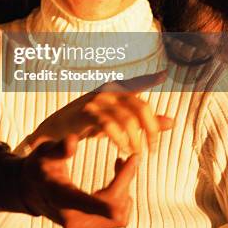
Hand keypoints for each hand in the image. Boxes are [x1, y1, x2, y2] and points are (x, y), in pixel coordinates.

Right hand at [21, 135, 137, 227]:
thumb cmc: (38, 166)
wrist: (28, 190)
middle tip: (131, 157)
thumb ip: (59, 148)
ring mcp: (81, 227)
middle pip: (115, 208)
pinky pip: (115, 218)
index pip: (99, 204)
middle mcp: (73, 220)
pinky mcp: (87, 227)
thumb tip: (73, 141)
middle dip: (126, 181)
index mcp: (62, 199)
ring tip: (121, 163)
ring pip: (119, 215)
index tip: (132, 159)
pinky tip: (116, 178)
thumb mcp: (44, 152)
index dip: (122, 184)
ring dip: (125, 189)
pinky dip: (122, 198)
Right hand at [27, 71, 172, 153]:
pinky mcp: (86, 113)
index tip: (163, 75)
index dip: (149, 80)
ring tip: (136, 153)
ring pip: (128, 119)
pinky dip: (120, 140)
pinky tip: (122, 150)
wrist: (55, 130)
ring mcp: (97, 101)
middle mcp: (108, 91)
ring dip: (136, 139)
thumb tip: (172, 122)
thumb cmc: (87, 124)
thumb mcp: (117, 122)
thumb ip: (143, 122)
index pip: (137, 85)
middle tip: (152, 149)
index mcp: (115, 91)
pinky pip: (109, 126)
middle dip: (151, 129)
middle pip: (140, 106)